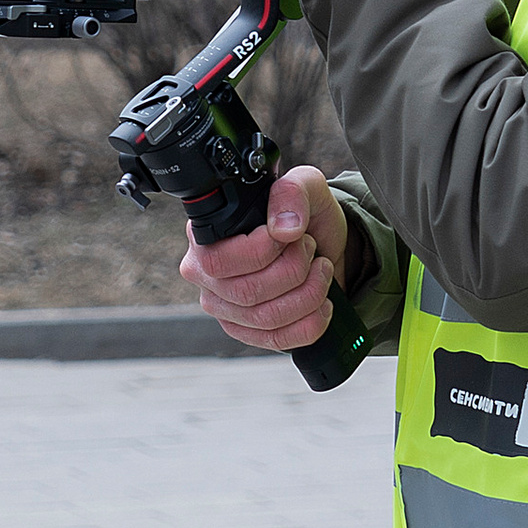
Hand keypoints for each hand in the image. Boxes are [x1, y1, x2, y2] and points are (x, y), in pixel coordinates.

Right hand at [182, 164, 351, 351]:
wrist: (323, 247)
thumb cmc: (303, 216)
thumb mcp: (305, 187)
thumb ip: (292, 192)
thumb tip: (283, 228)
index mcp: (205, 237)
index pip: (218, 261)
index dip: (264, 251)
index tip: (292, 235)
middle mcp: (205, 274)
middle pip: (246, 293)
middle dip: (294, 271)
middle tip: (310, 249)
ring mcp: (224, 308)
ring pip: (266, 318)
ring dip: (308, 294)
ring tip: (320, 270)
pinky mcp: (246, 332)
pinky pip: (277, 340)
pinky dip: (311, 322)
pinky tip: (322, 303)